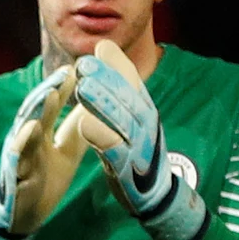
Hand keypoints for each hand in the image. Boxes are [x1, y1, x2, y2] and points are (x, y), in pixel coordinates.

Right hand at [0, 66, 87, 239]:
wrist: (23, 216)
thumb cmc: (43, 178)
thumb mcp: (66, 151)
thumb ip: (76, 127)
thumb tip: (96, 102)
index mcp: (39, 133)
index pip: (50, 106)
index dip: (62, 88)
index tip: (77, 67)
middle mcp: (25, 141)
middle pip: (35, 112)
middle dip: (49, 93)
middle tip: (64, 73)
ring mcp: (18, 159)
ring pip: (25, 131)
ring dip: (35, 112)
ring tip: (48, 94)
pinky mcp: (14, 178)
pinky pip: (16, 161)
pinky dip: (21, 146)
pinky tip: (30, 130)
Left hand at [73, 41, 208, 239]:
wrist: (155, 194)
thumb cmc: (136, 147)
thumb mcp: (130, 111)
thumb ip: (118, 80)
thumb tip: (103, 45)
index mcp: (144, 109)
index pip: (133, 83)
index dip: (117, 66)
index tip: (99, 49)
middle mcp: (146, 125)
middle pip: (127, 99)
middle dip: (106, 80)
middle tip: (84, 64)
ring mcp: (140, 147)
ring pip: (122, 122)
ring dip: (103, 105)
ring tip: (83, 89)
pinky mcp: (129, 169)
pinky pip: (115, 151)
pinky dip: (102, 137)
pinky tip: (84, 124)